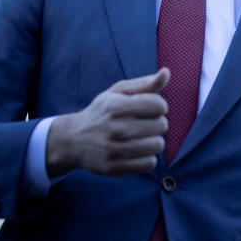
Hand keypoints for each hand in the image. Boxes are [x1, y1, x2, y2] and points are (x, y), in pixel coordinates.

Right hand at [46, 68, 169, 176]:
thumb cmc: (103, 112)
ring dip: (152, 141)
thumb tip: (166, 72)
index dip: (156, 106)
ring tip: (138, 137)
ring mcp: (115, 150)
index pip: (160, 105)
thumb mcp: (119, 92)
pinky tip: (134, 151)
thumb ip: (145, 83)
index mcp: (117, 106)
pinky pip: (150, 163)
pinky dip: (146, 157)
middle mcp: (117, 128)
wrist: (73, 140)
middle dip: (154, 123)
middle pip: (162, 125)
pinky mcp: (115, 168)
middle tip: (139, 123)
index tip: (145, 108)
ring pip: (158, 145)